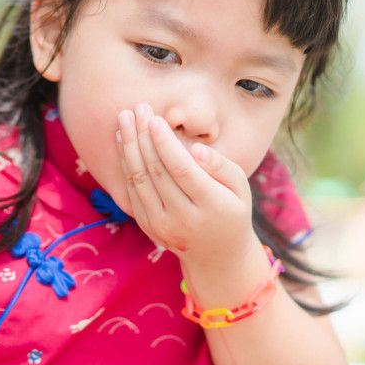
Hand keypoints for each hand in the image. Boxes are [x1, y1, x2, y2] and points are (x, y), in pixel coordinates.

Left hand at [115, 102, 257, 267]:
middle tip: (137, 109)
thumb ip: (222, 166)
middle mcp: (183, 219)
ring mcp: (162, 225)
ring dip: (129, 147)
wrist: (216, 255)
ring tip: (124, 118)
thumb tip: (195, 149)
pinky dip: (125, 164)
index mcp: (211, 206)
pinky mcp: (147, 226)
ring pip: (139, 180)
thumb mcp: (241, 188)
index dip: (165, 144)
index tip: (155, 119)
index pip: (182, 170)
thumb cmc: (231, 210)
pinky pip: (132, 191)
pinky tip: (123, 141)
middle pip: (156, 172)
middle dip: (144, 137)